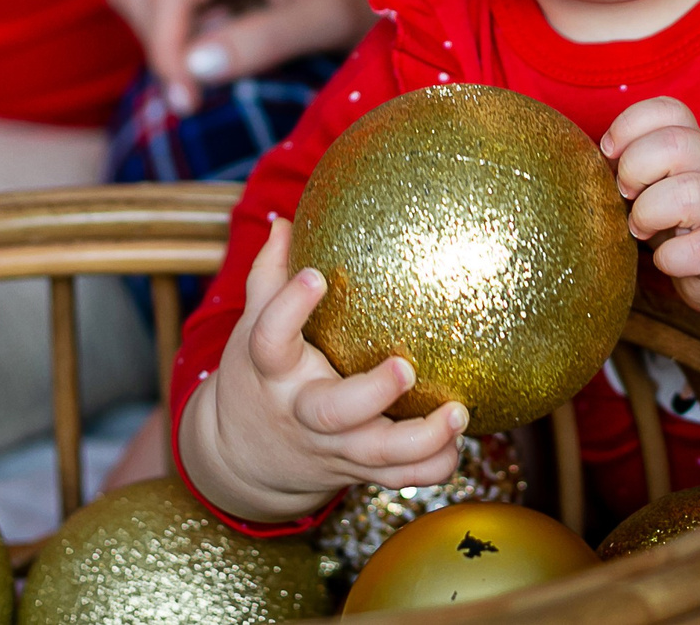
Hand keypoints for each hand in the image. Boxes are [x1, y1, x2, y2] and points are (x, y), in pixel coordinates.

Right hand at [108, 0, 372, 114]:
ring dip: (161, 33)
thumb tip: (195, 68)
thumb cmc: (355, 0)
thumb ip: (263, 43)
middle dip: (161, 44)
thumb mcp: (322, 24)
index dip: (166, 52)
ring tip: (218, 48)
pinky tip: (216, 31)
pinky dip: (169, 23)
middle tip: (204, 82)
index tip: (187, 101)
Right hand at [176, 217, 466, 523]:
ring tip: (458, 411)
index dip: (289, 308)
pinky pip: (398, 479)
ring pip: (375, 455)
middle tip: (406, 368)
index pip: (269, 338)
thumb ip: (268, 276)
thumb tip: (284, 220)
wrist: (241, 460)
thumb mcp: (250, 330)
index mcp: (272, 371)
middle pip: (332, 412)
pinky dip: (431, 467)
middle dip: (371, 394)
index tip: (316, 276)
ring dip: (420, 439)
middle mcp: (302, 412)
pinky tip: (458, 443)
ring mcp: (332, 448)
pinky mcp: (356, 470)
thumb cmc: (257, 377)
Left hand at [601, 98, 699, 327]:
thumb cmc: (695, 217)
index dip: (630, 125)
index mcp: (697, 146)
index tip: (610, 153)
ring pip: (690, 193)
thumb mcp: (672, 179)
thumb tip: (584, 163)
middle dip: (635, 168)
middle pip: (676, 144)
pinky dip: (672, 257)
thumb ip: (639, 164)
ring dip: (649, 213)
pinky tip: (663, 260)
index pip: (669, 110)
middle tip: (625, 195)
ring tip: (640, 230)